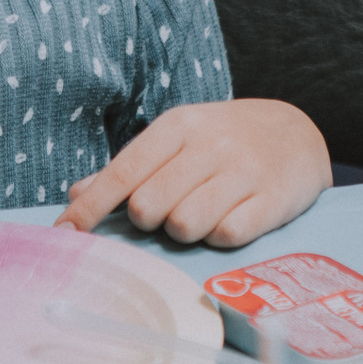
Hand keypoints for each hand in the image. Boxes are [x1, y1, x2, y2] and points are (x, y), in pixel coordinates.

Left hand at [52, 99, 328, 247]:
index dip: (91, 207)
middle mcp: (209, 144)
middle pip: (150, 206)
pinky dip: (219, 237)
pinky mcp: (273, 200)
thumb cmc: (223, 141)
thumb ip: (129, 170)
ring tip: (198, 215)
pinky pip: (226, 236)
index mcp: (178, 126)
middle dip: (149, 220)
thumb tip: (76, 195)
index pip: (123, 172)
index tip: (65, 234)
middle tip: (167, 210)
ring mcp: (243, 171)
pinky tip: (228, 219)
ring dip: (183, 231)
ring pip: (185, 225)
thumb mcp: (177, 140)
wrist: (297, 133)